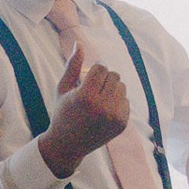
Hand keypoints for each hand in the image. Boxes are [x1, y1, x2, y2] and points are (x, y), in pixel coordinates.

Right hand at [37, 47, 129, 178]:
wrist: (67, 145)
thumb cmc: (62, 113)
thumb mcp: (62, 89)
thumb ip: (72, 66)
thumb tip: (79, 43)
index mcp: (85, 96)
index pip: (101, 68)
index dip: (95, 70)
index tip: (87, 78)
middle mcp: (102, 107)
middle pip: (114, 76)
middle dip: (104, 78)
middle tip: (93, 88)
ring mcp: (114, 117)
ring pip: (122, 87)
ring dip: (112, 89)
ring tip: (99, 98)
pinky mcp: (122, 124)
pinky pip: (126, 102)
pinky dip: (116, 102)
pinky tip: (104, 111)